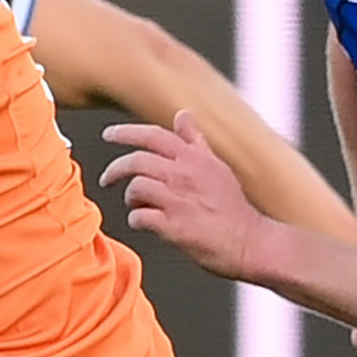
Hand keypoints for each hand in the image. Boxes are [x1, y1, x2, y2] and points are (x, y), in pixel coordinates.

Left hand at [100, 113, 267, 278]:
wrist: (248, 241)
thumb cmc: (231, 207)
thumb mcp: (216, 166)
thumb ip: (195, 141)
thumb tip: (182, 115)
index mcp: (194, 159)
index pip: (154, 135)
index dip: (126, 132)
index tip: (109, 134)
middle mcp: (184, 175)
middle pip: (136, 161)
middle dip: (115, 169)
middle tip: (107, 179)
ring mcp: (177, 200)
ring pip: (135, 188)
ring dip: (131, 198)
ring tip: (139, 206)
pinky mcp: (172, 226)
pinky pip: (138, 218)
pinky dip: (136, 220)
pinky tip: (145, 223)